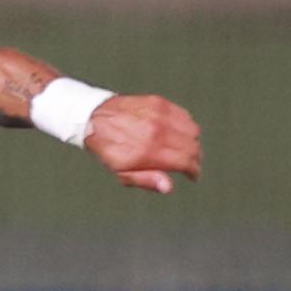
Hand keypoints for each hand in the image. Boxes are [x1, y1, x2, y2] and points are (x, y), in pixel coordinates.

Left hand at [85, 93, 201, 195]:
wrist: (95, 118)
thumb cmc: (109, 149)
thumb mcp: (123, 172)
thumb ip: (147, 180)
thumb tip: (169, 187)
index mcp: (150, 152)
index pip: (187, 162)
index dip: (194, 171)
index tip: (193, 175)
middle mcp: (159, 132)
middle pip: (193, 147)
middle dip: (195, 159)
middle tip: (190, 164)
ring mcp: (160, 115)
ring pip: (193, 130)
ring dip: (193, 142)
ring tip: (184, 149)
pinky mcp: (160, 102)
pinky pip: (185, 115)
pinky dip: (186, 126)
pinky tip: (178, 133)